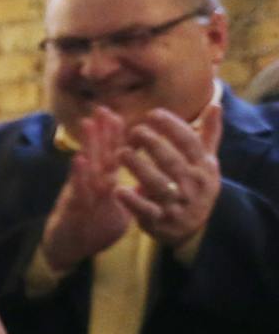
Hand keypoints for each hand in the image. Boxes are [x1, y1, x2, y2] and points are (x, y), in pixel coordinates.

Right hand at [39, 106, 134, 272]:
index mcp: (103, 184)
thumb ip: (130, 196)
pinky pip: (77, 189)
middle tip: (103, 106)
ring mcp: (80, 194)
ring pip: (86, 165)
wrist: (66, 252)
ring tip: (88, 122)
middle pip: (98, 153)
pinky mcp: (72, 208)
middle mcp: (90, 184)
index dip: (116, 136)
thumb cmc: (91, 231)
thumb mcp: (118, 213)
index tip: (120, 114)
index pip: (112, 155)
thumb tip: (148, 185)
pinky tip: (79, 158)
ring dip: (87, 144)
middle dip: (102, 130)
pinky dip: (78, 174)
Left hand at [118, 104, 222, 248]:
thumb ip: (208, 134)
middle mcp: (193, 184)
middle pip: (172, 161)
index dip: (172, 126)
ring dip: (139, 167)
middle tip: (134, 130)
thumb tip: (215, 104)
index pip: (189, 142)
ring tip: (120, 152)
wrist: (194, 229)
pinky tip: (118, 190)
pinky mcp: (160, 221)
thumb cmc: (196, 186)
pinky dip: (132, 201)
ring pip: (157, 183)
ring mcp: (177, 204)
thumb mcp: (207, 162)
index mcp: (204, 167)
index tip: (153, 114)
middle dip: (153, 144)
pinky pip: (146, 210)